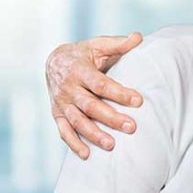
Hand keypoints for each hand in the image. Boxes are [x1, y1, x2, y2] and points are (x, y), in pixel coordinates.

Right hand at [46, 32, 143, 158]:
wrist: (53, 61)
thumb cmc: (83, 53)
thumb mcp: (99, 45)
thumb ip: (119, 44)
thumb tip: (139, 37)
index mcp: (79, 70)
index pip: (101, 84)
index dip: (119, 93)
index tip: (139, 101)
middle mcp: (68, 88)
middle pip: (91, 106)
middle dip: (111, 118)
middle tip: (132, 127)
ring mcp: (61, 103)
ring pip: (77, 121)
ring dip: (94, 134)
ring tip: (112, 145)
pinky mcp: (57, 114)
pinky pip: (63, 131)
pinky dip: (73, 144)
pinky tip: (86, 155)